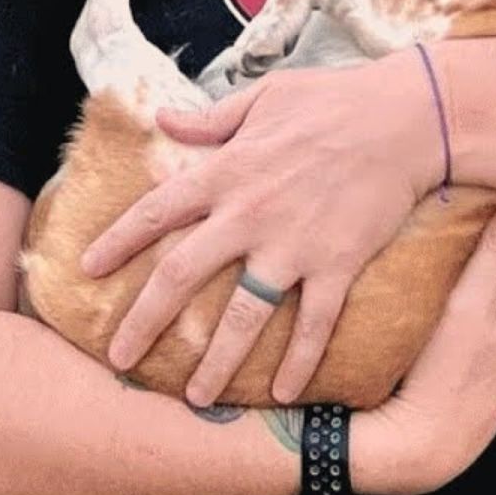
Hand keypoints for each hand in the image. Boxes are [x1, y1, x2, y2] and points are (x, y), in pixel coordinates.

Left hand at [78, 52, 447, 405]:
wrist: (408, 118)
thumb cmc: (334, 100)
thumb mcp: (264, 96)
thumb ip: (211, 120)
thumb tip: (164, 120)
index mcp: (226, 170)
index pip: (156, 212)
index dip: (117, 242)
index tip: (87, 270)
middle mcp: (249, 214)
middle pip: (181, 275)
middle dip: (144, 321)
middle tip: (118, 359)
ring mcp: (293, 245)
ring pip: (242, 316)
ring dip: (216, 362)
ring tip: (195, 398)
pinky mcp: (338, 265)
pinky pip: (313, 325)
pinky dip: (299, 363)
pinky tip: (284, 395)